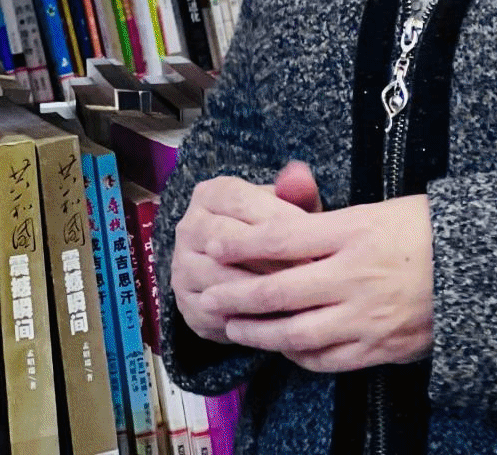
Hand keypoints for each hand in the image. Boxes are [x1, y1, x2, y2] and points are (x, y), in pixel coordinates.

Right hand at [171, 172, 324, 342]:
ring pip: (220, 280)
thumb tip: (300, 176)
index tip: (314, 236)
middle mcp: (189, 228)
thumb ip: (296, 192)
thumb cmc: (273, 233)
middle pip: (225, 240)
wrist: (246, 272)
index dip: (278, 218)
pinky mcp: (188, 306)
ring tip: (298, 296)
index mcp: (210, 195)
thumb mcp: (287, 209)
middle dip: (270, 257)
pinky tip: (279, 321)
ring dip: (260, 291)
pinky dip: (248, 320)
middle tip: (308, 272)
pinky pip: (217, 315)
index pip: (239, 200)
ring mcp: (182, 268)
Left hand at [203, 184, 434, 374]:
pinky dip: (297, 355)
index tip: (216, 244)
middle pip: (279, 291)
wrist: (482, 272)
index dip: (242, 244)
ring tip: (234, 328)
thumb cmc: (429, 230)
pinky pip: (326, 360)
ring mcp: (366, 317)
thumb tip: (285, 226)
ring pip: (296, 333)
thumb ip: (331, 222)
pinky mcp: (380, 348)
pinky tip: (283, 347)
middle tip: (210, 295)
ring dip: (258, 333)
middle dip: (237, 296)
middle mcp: (355, 276)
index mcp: (354, 232)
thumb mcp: (380, 209)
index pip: (282, 238)